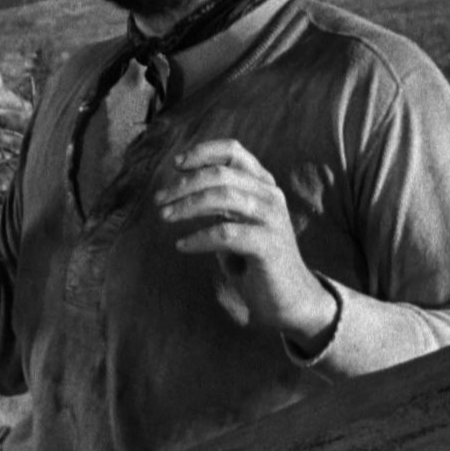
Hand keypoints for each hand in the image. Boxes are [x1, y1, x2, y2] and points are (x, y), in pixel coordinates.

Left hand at [155, 139, 337, 350]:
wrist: (290, 298)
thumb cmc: (255, 257)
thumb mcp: (237, 220)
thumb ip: (219, 199)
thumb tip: (178, 184)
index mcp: (263, 184)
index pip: (234, 152)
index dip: (203, 152)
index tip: (176, 164)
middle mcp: (271, 195)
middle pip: (221, 174)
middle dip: (184, 184)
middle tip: (159, 200)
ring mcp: (273, 219)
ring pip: (222, 198)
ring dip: (187, 206)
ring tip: (164, 217)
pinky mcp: (269, 245)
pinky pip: (226, 233)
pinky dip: (199, 237)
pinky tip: (181, 245)